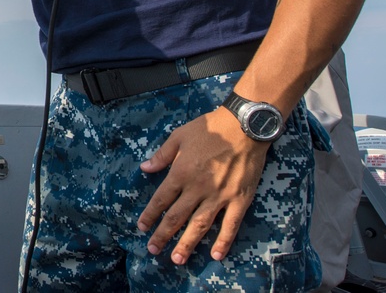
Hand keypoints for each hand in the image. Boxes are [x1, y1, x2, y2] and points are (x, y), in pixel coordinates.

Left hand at [137, 108, 269, 263]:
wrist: (244, 126)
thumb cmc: (210, 128)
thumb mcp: (179, 136)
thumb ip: (162, 155)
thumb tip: (144, 167)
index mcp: (181, 172)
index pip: (161, 199)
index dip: (150, 215)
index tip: (141, 227)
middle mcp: (198, 188)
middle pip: (177, 217)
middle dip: (163, 235)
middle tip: (152, 250)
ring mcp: (220, 196)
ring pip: (200, 225)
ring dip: (187, 244)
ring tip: (176, 259)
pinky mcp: (239, 200)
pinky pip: (230, 225)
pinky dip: (223, 241)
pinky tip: (215, 255)